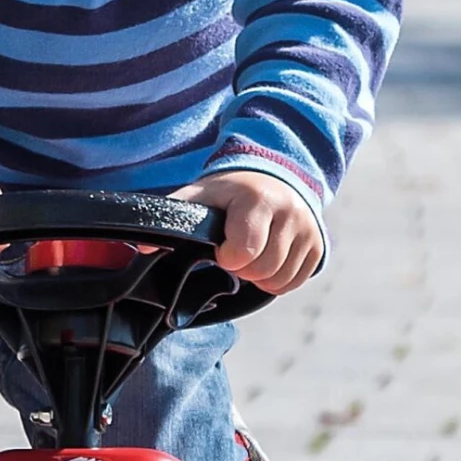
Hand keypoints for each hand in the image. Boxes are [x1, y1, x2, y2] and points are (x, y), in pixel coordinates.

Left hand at [176, 169, 323, 295]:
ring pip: (279, 279)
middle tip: (235, 252)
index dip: (228, 257)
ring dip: (259, 276)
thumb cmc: (229, 193)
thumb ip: (172, 216)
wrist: (271, 178)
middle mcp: (289, 212)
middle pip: (262, 269)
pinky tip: (267, 258)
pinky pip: (295, 281)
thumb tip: (141, 249)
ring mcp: (308, 229)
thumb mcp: (201, 196)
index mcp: (257, 200)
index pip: (245, 250)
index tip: (221, 248)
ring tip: (250, 254)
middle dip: (243, 269)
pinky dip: (277, 279)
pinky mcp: (318, 245)